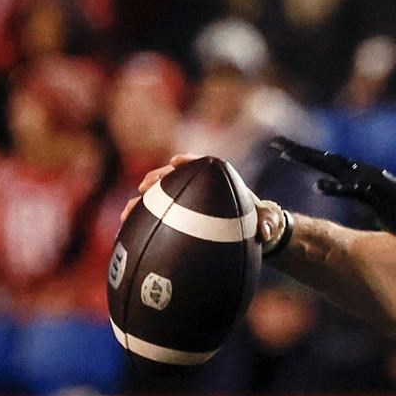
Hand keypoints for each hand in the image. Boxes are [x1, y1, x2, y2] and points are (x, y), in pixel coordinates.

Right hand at [119, 154, 285, 246]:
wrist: (251, 233)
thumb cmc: (260, 221)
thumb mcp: (267, 222)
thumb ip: (269, 224)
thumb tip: (266, 231)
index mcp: (219, 182)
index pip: (202, 165)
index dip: (189, 161)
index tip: (177, 161)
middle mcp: (199, 189)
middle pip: (174, 178)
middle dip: (156, 180)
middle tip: (143, 187)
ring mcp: (186, 203)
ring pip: (159, 198)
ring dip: (141, 203)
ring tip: (126, 213)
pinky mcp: (178, 218)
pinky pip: (157, 218)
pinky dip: (142, 223)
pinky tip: (127, 233)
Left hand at [270, 136, 395, 240]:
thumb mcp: (374, 202)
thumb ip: (360, 194)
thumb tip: (347, 191)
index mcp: (357, 175)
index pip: (325, 162)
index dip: (303, 155)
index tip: (281, 148)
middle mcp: (359, 173)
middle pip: (323, 160)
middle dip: (299, 151)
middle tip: (276, 144)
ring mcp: (366, 182)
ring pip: (333, 168)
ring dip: (310, 161)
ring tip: (288, 155)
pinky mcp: (375, 196)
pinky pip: (352, 190)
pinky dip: (336, 188)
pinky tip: (319, 186)